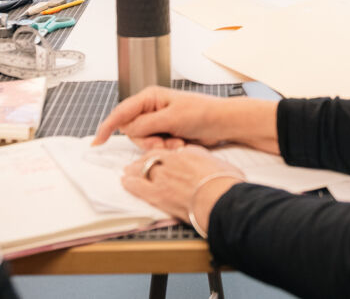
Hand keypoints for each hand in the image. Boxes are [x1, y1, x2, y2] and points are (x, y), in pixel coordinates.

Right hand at [92, 86, 278, 152]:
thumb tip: (127, 129)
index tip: (98, 141)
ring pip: (143, 141)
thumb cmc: (202, 113)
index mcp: (149, 97)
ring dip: (158, 147)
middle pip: (131, 131)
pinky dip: (165, 149)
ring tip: (177, 144)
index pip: (121, 112)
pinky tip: (180, 146)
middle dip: (146, 140)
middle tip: (163, 142)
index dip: (107, 127)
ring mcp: (157, 122)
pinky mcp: (165, 133)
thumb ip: (146, 124)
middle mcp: (150, 108)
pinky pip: (155, 146)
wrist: (222, 124)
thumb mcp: (172, 118)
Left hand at [122, 145, 243, 235]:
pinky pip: (137, 186)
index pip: (167, 150)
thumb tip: (203, 162)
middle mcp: (172, 162)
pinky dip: (130, 182)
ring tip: (128, 171)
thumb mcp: (217, 163)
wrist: (220, 200)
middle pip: (152, 157)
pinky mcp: (158, 195)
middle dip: (143, 160)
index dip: (159, 153)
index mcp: (187, 153)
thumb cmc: (224, 183)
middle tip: (137, 163)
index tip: (157, 156)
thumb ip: (204, 160)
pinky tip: (125, 182)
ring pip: (142, 169)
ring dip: (134, 170)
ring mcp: (163, 177)